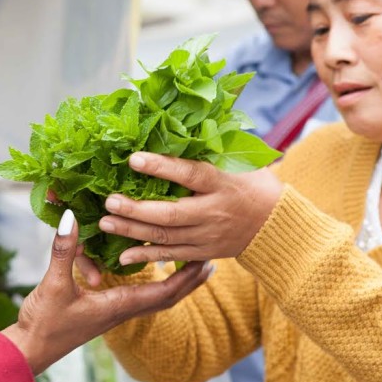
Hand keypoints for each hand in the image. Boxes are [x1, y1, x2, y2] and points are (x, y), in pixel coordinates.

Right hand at [1, 210, 211, 375]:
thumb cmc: (44, 323)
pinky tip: (144, 269)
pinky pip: (135, 296)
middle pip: (166, 298)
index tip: (206, 261)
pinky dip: (148, 283)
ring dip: (173, 282)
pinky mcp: (101, 310)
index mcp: (118, 306)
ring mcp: (112, 312)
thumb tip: (70, 216)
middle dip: (189, 280)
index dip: (187, 279)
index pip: (163, 294)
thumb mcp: (54, 284)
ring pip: (152, 298)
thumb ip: (64, 250)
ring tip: (187, 263)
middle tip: (209, 260)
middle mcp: (120, 310)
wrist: (29, 351)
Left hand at [98, 153, 283, 266]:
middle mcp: (213, 211)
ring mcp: (207, 236)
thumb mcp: (237, 163)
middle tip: (109, 201)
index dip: (160, 167)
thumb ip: (209, 151)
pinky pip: (171, 256)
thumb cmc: (252, 184)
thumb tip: (177, 124)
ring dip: (132, 232)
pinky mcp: (203, 252)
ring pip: (165, 236)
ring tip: (105, 224)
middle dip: (136, 210)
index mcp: (221, 183)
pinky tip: (122, 255)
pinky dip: (146, 257)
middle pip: (170, 213)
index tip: (133, 159)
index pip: (189, 174)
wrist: (276, 225)